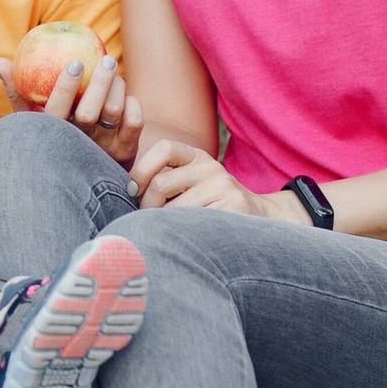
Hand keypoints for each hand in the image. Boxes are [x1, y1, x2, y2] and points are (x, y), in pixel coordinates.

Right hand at [0, 53, 144, 168]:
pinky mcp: (125, 153)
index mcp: (52, 136)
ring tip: (113, 72)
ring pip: (114, 112)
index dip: (66, 87)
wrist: (85, 181)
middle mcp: (77, 146)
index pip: (56, 111)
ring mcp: (102, 151)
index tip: (74, 63)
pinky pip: (134, 121)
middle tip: (105, 59)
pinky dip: (132, 103)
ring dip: (117, 87)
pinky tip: (124, 95)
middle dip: (100, 82)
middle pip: (89, 112)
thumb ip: (16, 92)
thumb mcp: (30, 120)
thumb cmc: (53, 138)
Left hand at [129, 139, 300, 220]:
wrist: (260, 218)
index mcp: (197, 157)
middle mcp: (210, 167)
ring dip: (163, 225)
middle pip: (161, 184)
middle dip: (146, 206)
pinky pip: (193, 224)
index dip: (142, 168)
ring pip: (174, 210)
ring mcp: (223, 187)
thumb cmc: (211, 204)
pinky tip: (184, 239)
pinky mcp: (233, 208)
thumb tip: (126, 191)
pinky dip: (181, 235)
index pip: (164, 148)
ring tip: (166, 231)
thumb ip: (165, 180)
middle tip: (146, 220)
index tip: (132, 189)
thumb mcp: (192, 183)